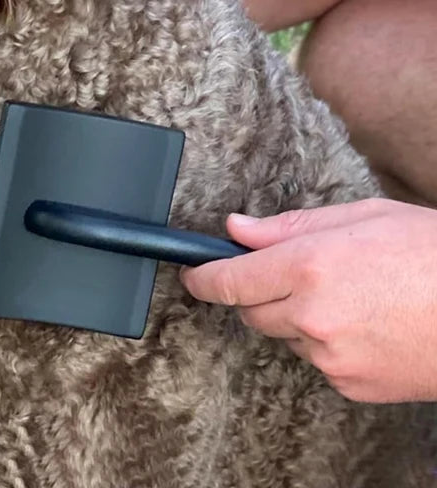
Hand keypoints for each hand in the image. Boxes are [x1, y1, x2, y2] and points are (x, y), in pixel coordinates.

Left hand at [180, 199, 436, 402]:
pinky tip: (364, 324)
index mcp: (309, 265)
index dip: (203, 278)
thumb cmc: (430, 254)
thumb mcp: (360, 217)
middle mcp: (312, 314)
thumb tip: (238, 228)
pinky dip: (326, 345)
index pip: (230, 279)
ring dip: (296, 319)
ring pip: (285, 337)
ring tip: (348, 297)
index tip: (191, 275)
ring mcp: (331, 356)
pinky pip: (318, 362)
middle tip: (295, 275)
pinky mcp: (352, 385)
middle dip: (258, 293)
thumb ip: (289, 226)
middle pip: (250, 311)